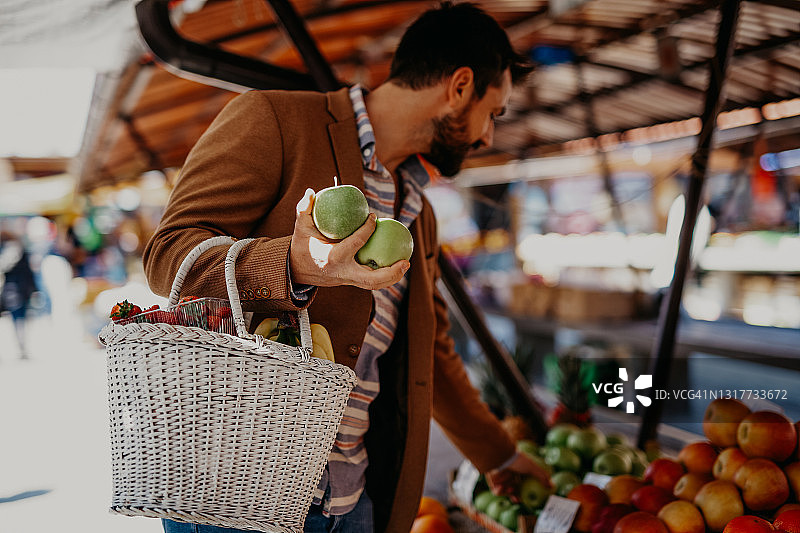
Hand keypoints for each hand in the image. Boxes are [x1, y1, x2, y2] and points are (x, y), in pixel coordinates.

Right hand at [289, 188, 409, 289]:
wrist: (296, 270)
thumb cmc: (302, 246)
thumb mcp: (300, 227)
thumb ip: (304, 209)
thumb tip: (310, 191)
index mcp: (332, 257)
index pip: (355, 243)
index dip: (367, 229)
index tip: (374, 217)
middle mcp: (343, 272)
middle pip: (371, 279)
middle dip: (390, 272)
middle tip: (406, 260)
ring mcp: (348, 280)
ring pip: (374, 285)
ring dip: (392, 277)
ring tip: (406, 263)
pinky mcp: (352, 281)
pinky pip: (372, 282)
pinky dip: (386, 276)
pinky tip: (397, 264)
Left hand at [486, 452, 551, 497]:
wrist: (500, 456)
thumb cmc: (517, 460)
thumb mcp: (532, 468)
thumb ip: (542, 477)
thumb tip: (552, 486)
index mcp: (519, 470)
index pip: (524, 482)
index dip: (528, 491)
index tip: (532, 497)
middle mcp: (510, 473)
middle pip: (515, 488)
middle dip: (518, 496)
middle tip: (521, 500)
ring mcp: (501, 478)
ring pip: (506, 491)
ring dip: (510, 494)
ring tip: (512, 492)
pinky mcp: (493, 481)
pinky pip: (497, 491)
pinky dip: (500, 492)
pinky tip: (503, 488)